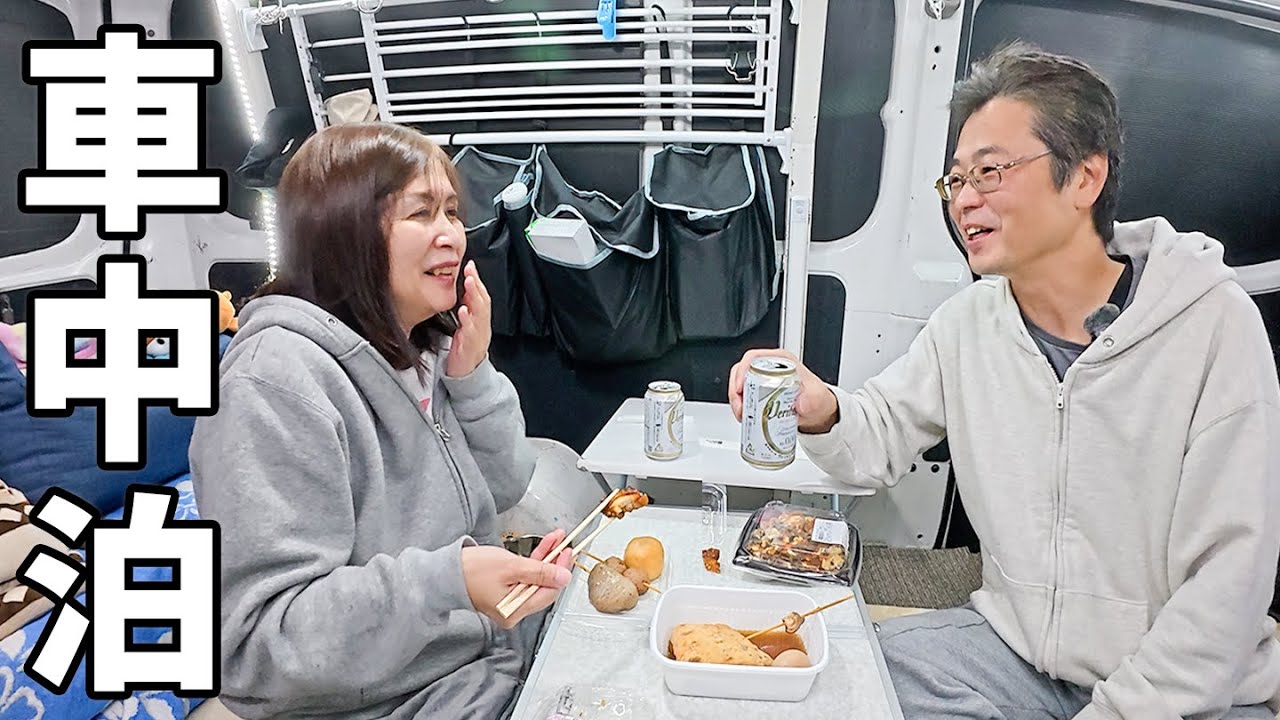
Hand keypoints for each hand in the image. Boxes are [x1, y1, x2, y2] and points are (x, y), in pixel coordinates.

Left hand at [446, 261, 492, 377]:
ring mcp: (478, 337)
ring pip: (480, 315)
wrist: (466, 375)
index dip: (477, 281)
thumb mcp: (466, 326)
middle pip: (483, 303)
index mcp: (480, 321)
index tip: (470, 266)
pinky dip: (468, 321)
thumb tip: (462, 292)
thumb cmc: (464, 350)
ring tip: (469, 284)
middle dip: (477, 285)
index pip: (481, 297)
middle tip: (470, 271)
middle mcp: (482, 327)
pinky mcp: (470, 348)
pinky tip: (463, 312)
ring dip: (475, 298)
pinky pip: (471, 333)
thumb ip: (466, 309)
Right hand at [461, 529, 572, 629]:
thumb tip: (564, 577)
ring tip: (554, 540)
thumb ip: (540, 573)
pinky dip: (534, 563)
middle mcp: (514, 611)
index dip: (561, 571)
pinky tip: (542, 548)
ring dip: (546, 559)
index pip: (549, 592)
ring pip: (537, 580)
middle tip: (562, 543)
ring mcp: (510, 603)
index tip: (566, 552)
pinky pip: (526, 579)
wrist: (446, 572)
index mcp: (516, 611)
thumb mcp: (511, 567)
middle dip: (555, 563)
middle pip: (544, 586)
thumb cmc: (472, 570)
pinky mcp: (506, 593)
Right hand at [728, 348, 839, 433]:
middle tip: (741, 408)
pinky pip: (742, 398)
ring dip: (737, 401)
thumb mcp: (817, 397)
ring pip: (739, 385)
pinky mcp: (758, 394)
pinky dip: (740, 407)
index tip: (741, 388)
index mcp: (781, 361)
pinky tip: (745, 417)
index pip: (754, 358)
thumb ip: (812, 398)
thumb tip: (800, 403)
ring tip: (743, 416)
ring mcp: (761, 381)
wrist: (817, 413)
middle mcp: (769, 368)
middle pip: (741, 372)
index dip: (743, 371)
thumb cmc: (816, 399)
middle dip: (736, 391)